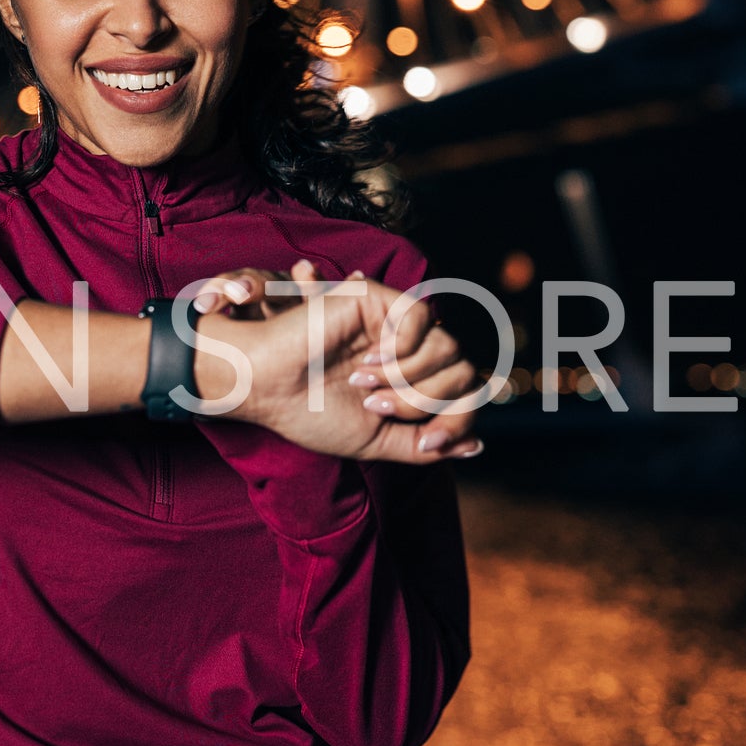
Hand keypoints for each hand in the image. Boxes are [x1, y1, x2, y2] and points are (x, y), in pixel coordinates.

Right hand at [193, 263, 483, 464]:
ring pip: (448, 348)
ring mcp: (394, 324)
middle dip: (426, 401)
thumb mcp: (377, 441)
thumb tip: (477, 445)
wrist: (268, 389)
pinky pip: (423, 319)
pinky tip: (368, 359)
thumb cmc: (310, 412)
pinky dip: (404, 349)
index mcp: (408, 380)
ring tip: (362, 382)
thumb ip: (424, 445)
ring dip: (408, 378)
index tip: (427, 442)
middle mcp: (407, 350)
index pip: (464, 394)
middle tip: (376, 405)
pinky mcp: (378, 300)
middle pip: (463, 372)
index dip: (458, 421)